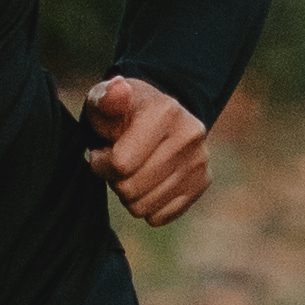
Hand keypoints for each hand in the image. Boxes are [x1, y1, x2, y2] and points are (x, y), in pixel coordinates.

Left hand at [83, 72, 213, 226]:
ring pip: (144, 207)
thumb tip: (118, 89)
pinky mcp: (202, 182)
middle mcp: (190, 134)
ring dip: (129, 195)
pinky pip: (161, 216)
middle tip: (117, 163)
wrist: (154, 118)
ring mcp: (200, 160)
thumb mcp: (104, 102)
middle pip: (131, 188)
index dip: (101, 163)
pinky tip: (147, 183)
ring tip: (132, 171)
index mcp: (165, 111)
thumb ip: (105, 99)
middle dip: (115, 180)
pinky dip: (148, 205)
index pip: (120, 164)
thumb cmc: (120, 114)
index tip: (102, 151)